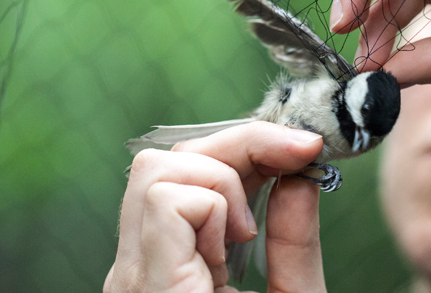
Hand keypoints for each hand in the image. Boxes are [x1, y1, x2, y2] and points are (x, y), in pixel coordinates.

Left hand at [103, 122, 326, 292]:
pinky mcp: (139, 264)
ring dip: (219, 175)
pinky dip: (209, 193)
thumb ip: (295, 244)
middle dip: (238, 151)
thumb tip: (300, 175)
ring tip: (252, 222)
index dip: (239, 168)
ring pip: (157, 172)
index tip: (301, 163)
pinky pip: (165, 197)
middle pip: (160, 166)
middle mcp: (132, 278)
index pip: (169, 195)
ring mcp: (129, 269)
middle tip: (293, 164)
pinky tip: (236, 230)